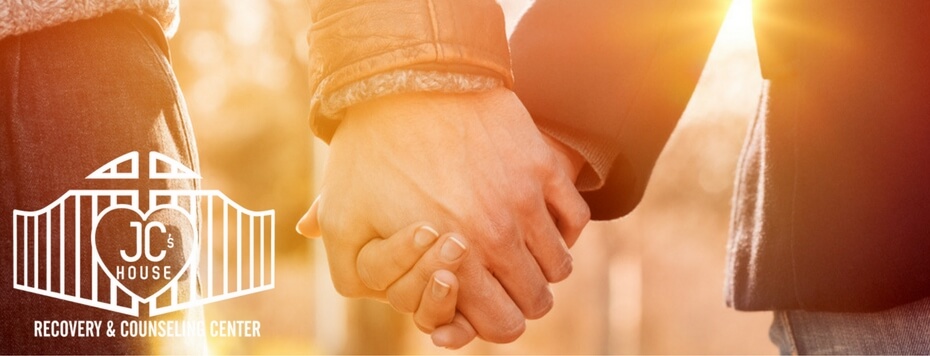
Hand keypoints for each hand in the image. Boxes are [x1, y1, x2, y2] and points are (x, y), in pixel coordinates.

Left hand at [302, 87, 589, 342]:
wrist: (405, 80)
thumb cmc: (370, 154)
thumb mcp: (344, 221)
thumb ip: (359, 275)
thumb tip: (386, 301)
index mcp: (453, 261)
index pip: (501, 325)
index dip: (493, 323)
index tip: (481, 303)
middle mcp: (497, 236)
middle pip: (536, 300)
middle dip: (518, 299)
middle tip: (498, 280)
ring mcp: (526, 199)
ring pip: (559, 264)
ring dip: (540, 266)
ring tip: (515, 249)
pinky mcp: (542, 166)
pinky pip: (575, 217)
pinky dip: (563, 228)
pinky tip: (537, 219)